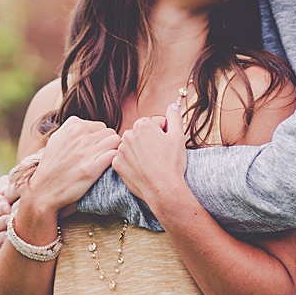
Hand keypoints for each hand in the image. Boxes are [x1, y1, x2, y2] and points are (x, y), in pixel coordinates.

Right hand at [0, 153, 42, 260]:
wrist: (49, 223)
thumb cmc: (34, 203)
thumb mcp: (25, 192)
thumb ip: (13, 186)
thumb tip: (4, 185)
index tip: (6, 205)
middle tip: (11, 219)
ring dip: (0, 239)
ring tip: (15, 235)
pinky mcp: (2, 258)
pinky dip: (2, 255)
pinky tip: (14, 251)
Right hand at [25, 118, 121, 215]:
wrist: (43, 190)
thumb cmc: (52, 165)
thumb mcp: (57, 138)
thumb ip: (73, 127)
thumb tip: (92, 125)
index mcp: (73, 127)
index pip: (101, 126)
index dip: (100, 139)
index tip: (94, 149)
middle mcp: (80, 137)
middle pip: (110, 133)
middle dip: (108, 144)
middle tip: (99, 157)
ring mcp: (86, 152)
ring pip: (115, 141)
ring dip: (112, 151)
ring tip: (103, 161)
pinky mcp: (92, 168)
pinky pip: (114, 155)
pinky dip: (113, 161)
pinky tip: (105, 168)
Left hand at [113, 99, 191, 214]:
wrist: (162, 189)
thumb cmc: (172, 163)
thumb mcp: (178, 136)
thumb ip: (174, 117)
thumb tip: (172, 105)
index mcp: (142, 125)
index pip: (155, 123)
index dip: (165, 133)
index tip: (169, 145)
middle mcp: (127, 135)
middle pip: (142, 133)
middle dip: (152, 140)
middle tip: (162, 154)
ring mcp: (120, 151)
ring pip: (133, 146)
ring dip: (141, 150)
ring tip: (153, 163)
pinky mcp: (117, 165)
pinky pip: (125, 159)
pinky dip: (133, 162)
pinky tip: (143, 169)